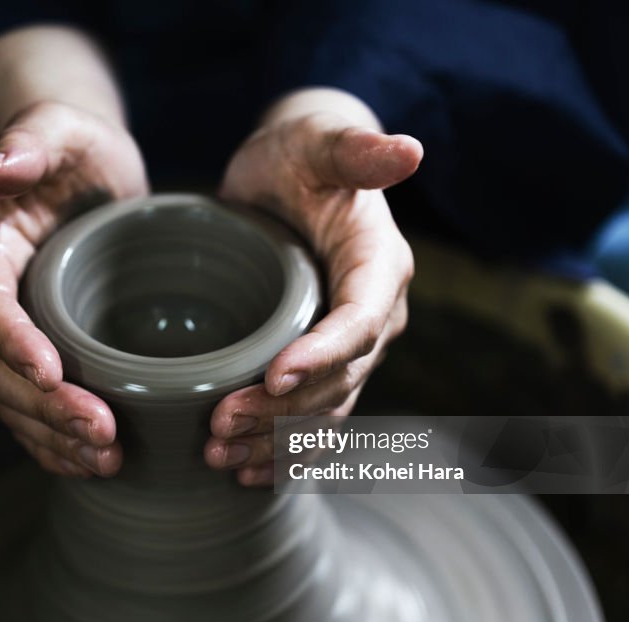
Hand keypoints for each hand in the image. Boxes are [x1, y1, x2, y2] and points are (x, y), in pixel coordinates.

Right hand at [0, 101, 147, 476]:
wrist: (88, 172)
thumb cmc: (75, 146)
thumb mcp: (60, 128)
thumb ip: (27, 141)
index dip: (10, 341)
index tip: (51, 373)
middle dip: (45, 407)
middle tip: (103, 434)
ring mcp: (8, 331)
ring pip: (12, 399)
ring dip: (52, 436)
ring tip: (106, 459)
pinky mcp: (35, 351)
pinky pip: (30, 407)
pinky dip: (54, 439)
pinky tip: (90, 461)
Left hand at [205, 89, 422, 485]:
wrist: (292, 177)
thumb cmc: (302, 154)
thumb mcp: (320, 143)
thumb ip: (356, 151)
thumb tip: (410, 150)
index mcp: (381, 268)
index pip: (359, 323)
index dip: (322, 355)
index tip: (273, 377)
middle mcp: (376, 317)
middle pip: (338, 381)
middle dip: (282, 411)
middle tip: (219, 425)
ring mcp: (351, 348)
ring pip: (324, 413)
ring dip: (276, 442)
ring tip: (219, 455)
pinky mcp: (323, 364)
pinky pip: (315, 421)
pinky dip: (284, 452)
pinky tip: (246, 472)